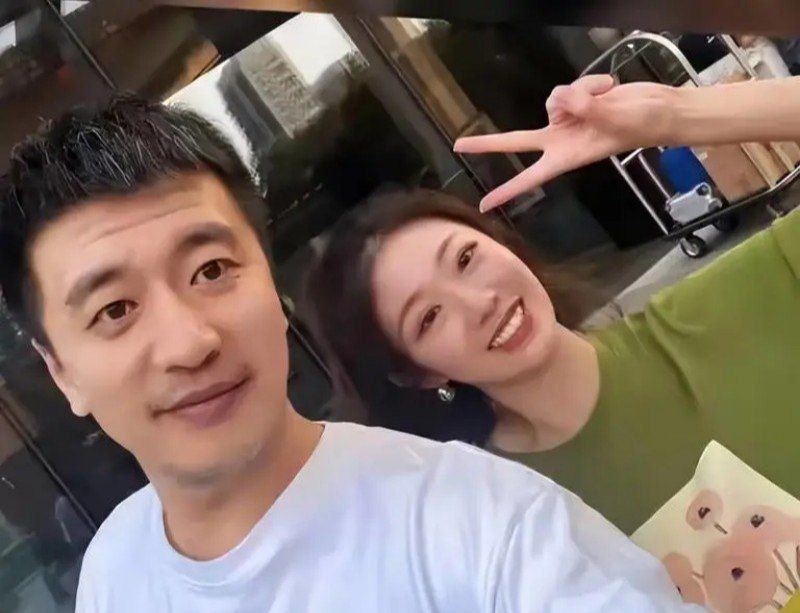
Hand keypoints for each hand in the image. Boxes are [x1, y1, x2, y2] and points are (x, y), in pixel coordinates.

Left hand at [454, 75, 675, 211]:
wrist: (659, 109)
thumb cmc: (640, 125)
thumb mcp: (614, 120)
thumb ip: (585, 109)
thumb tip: (560, 97)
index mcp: (566, 156)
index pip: (530, 176)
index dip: (507, 190)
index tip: (485, 205)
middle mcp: (560, 139)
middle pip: (517, 140)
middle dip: (490, 143)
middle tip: (458, 146)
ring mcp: (566, 120)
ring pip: (552, 99)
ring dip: (579, 93)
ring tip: (605, 97)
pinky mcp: (574, 102)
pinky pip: (569, 87)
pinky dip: (589, 84)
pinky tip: (607, 89)